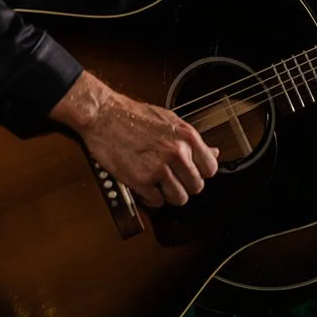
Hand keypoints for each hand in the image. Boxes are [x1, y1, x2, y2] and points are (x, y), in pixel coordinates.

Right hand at [50, 71, 218, 208]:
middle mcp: (176, 152)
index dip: (200, 172)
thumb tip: (213, 152)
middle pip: (196, 186)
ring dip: (169, 195)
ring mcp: (159, 167)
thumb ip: (192, 140)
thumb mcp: (170, 120)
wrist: (104, 115)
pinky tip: (145, 185)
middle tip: (173, 179)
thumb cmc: (133, 115)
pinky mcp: (141, 180)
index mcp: (187, 136)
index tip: (191, 172)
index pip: (210, 168)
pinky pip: (156, 201)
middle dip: (185, 185)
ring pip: (179, 198)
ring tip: (159, 184)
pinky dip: (151, 197)